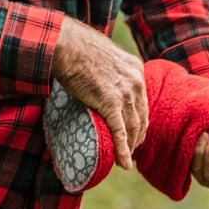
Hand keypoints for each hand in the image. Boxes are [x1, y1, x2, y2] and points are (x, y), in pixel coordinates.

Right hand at [51, 17, 148, 169]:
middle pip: (141, 117)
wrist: (65, 44)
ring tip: (125, 160)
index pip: (142, 102)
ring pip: (133, 128)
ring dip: (130, 147)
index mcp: (136, 69)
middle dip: (137, 136)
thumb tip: (105, 78)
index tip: (136, 132)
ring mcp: (126, 93)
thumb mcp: (105, 55)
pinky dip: (123, 150)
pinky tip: (124, 164)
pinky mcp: (111, 103)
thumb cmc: (77, 47)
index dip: (140, 120)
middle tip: (131, 149)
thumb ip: (112, 69)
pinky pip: (120, 132)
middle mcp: (136, 82)